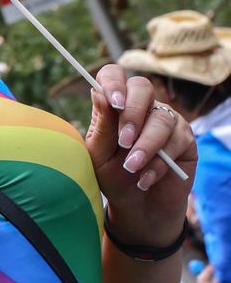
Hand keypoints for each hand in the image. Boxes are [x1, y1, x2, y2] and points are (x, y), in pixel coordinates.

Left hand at [86, 64, 195, 245]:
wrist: (136, 207)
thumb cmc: (112, 177)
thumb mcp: (99, 154)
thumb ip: (101, 125)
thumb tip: (97, 92)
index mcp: (115, 105)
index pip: (114, 75)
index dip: (114, 82)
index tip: (113, 101)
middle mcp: (142, 107)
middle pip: (142, 87)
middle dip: (132, 114)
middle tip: (124, 141)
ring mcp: (166, 120)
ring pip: (161, 118)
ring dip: (145, 146)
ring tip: (131, 168)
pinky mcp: (185, 139)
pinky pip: (176, 141)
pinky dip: (158, 163)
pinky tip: (145, 178)